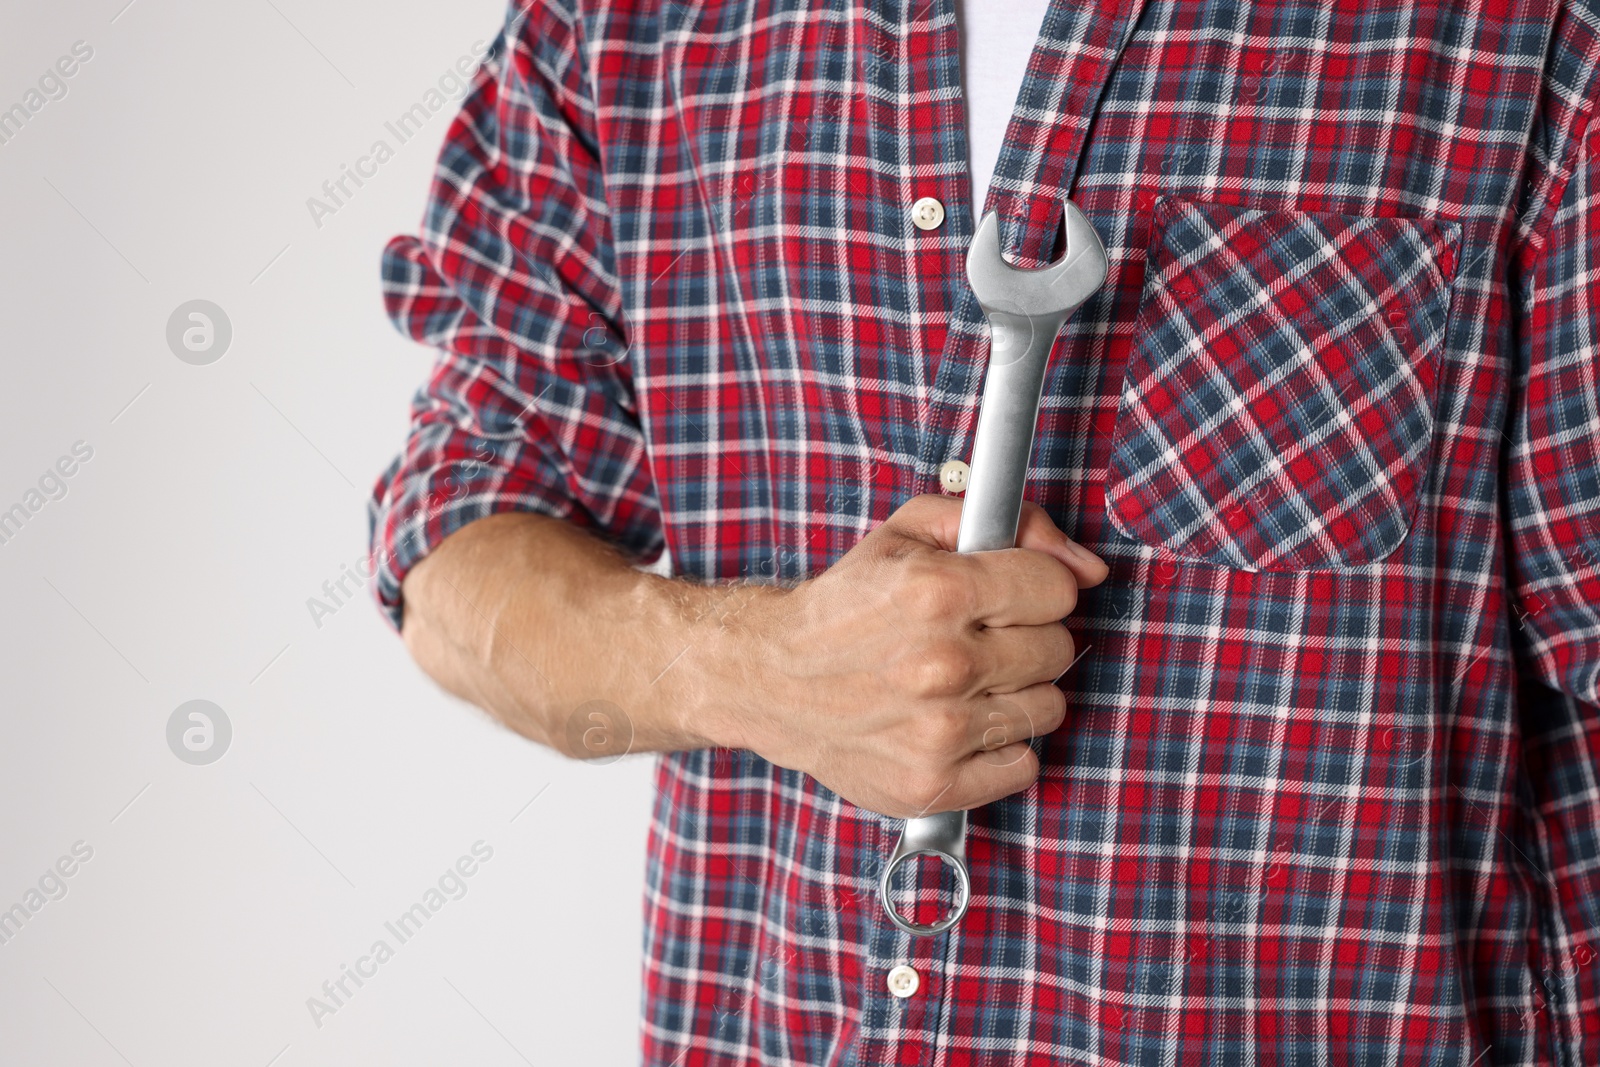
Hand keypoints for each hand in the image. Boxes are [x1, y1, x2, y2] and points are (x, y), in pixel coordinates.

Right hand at [720, 494, 1107, 817]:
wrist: (772, 680)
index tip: (1006, 596)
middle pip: (1058, 649)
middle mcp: (942, 665)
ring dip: (1015, 694)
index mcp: (937, 592)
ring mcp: (938, 732)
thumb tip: (1086, 566)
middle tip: (977, 639)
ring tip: (965, 683)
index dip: (1034, 588)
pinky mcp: (932, 784)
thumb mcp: (911, 533)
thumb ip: (1009, 524)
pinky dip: (999, 748)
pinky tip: (960, 725)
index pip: (1057, 590)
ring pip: (1048, 709)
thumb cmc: (844, 606)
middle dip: (1025, 638)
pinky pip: (1023, 766)